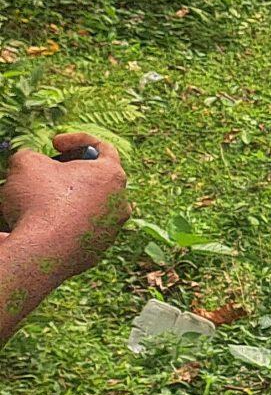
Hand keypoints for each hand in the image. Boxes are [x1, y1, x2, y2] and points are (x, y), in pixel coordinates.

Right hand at [0, 134, 129, 282]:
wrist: (41, 253)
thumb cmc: (39, 202)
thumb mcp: (26, 163)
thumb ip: (33, 155)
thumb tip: (33, 163)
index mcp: (112, 176)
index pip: (103, 148)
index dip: (75, 140)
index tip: (54, 144)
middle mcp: (120, 203)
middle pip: (95, 180)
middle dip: (68, 174)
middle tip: (44, 175)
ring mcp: (111, 230)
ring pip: (87, 208)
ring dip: (64, 202)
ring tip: (37, 203)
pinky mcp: (96, 251)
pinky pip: (78, 231)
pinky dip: (61, 225)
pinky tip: (40, 225)